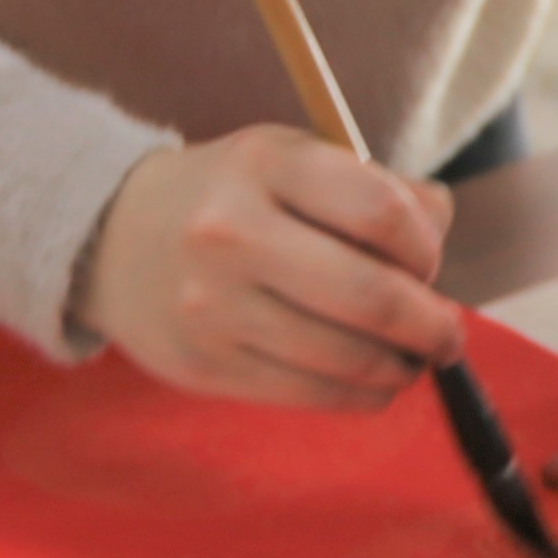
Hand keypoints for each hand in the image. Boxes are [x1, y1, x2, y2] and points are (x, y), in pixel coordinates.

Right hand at [74, 129, 457, 409]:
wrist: (110, 237)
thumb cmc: (233, 199)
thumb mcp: (294, 161)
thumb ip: (379, 189)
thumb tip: (442, 234)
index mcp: (264, 164)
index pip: (383, 212)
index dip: (427, 248)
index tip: (429, 264)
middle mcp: (231, 232)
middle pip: (372, 297)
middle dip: (431, 326)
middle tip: (447, 335)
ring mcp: (212, 305)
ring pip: (348, 358)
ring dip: (402, 368)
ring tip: (412, 360)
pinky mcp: (204, 365)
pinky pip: (312, 395)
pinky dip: (362, 395)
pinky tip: (372, 381)